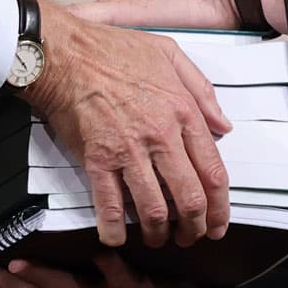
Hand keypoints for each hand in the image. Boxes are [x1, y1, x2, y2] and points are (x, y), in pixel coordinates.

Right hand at [22, 3, 233, 248]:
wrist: (64, 53)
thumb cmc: (114, 49)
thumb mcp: (170, 53)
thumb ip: (202, 89)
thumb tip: (223, 126)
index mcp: (182, 112)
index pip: (214, 172)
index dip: (220, 207)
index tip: (217, 223)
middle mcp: (160, 136)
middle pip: (189, 199)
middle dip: (194, 228)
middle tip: (190, 237)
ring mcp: (127, 151)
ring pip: (154, 209)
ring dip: (158, 233)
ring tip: (156, 238)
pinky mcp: (96, 160)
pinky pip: (109, 205)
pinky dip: (114, 229)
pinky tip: (117, 238)